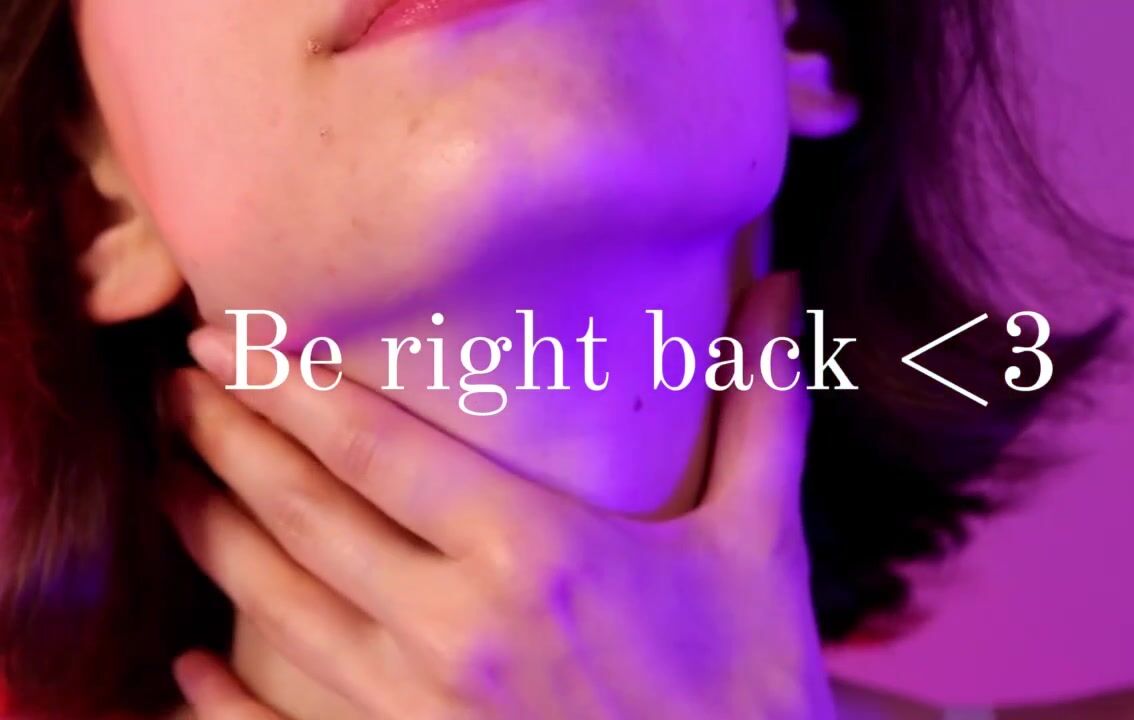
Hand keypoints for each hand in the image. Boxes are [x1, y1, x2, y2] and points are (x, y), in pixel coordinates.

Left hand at [164, 272, 833, 719]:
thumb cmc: (749, 679)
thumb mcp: (762, 538)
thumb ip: (760, 406)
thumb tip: (778, 286)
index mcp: (536, 552)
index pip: (377, 448)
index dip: (289, 387)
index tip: (229, 341)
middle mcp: (458, 627)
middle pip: (306, 517)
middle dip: (229, 443)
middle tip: (179, 391)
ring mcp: (422, 710)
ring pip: (280, 610)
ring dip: (212, 537)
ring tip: (170, 479)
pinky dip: (228, 698)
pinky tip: (189, 662)